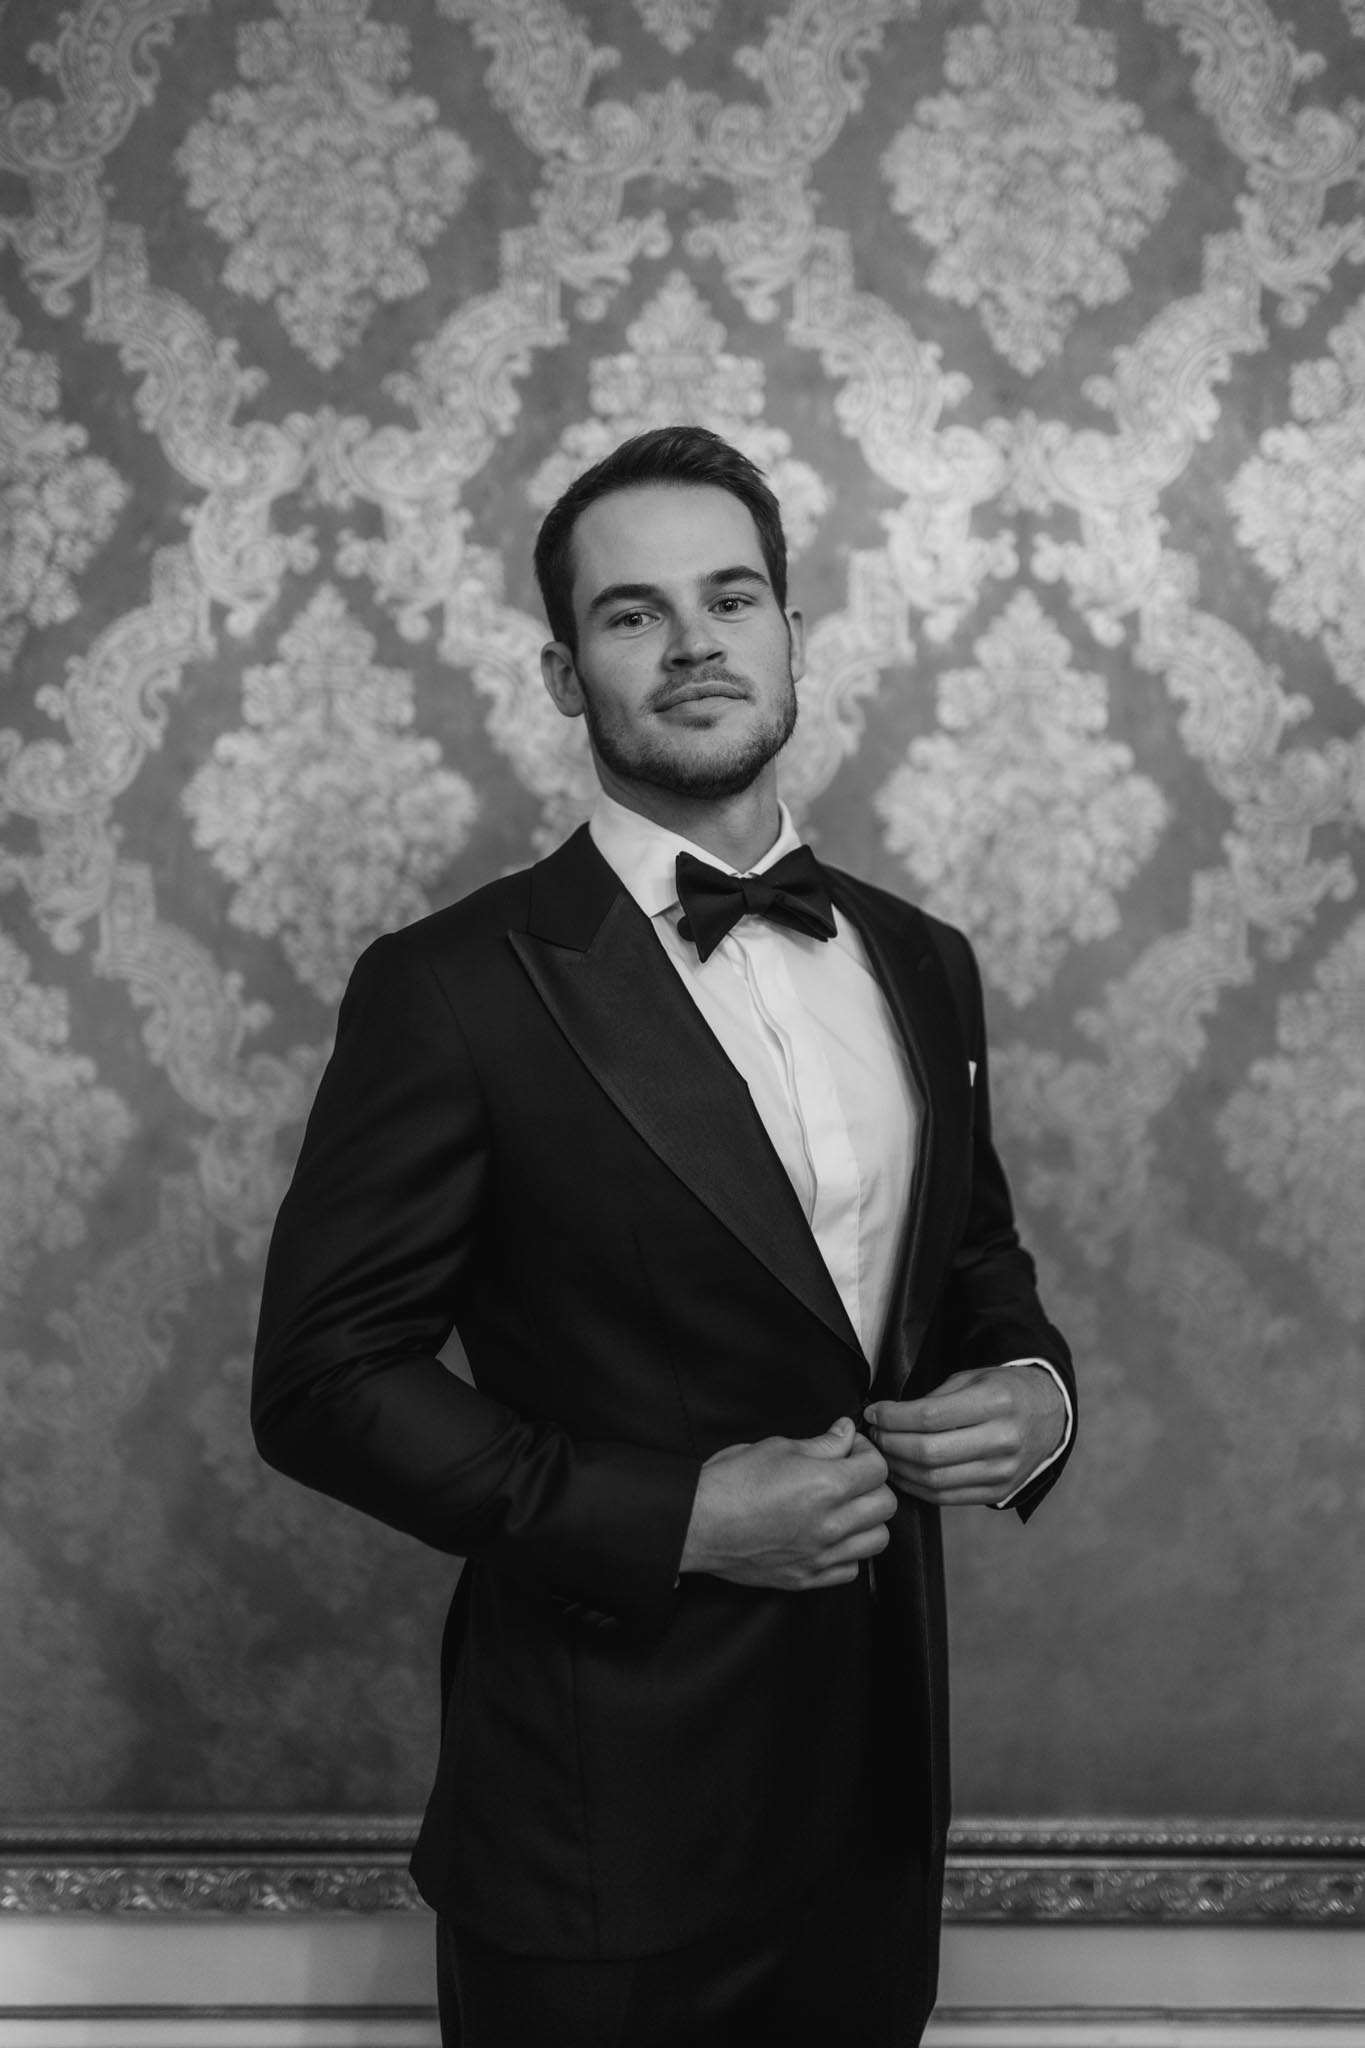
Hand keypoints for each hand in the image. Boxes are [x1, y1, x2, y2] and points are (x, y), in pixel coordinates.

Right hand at [680, 1416, 896, 1590]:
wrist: (697, 1523)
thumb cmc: (729, 1482)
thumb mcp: (777, 1448)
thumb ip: (821, 1443)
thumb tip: (845, 1434)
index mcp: (825, 1485)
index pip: (878, 1468)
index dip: (866, 1452)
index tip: (850, 1449)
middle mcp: (830, 1524)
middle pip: (886, 1505)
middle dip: (872, 1484)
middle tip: (849, 1475)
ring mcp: (820, 1554)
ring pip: (878, 1540)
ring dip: (867, 1521)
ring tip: (844, 1508)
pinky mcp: (808, 1577)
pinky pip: (852, 1569)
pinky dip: (849, 1552)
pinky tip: (830, 1536)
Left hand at [865, 1365, 1064, 1506]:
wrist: (1049, 1416)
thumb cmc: (1003, 1391)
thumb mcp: (972, 1378)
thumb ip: (933, 1398)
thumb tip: (887, 1417)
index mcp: (996, 1402)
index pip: (930, 1416)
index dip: (893, 1417)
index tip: (874, 1413)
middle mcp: (1003, 1439)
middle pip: (929, 1452)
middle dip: (891, 1444)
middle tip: (874, 1435)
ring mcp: (1003, 1471)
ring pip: (935, 1480)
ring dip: (899, 1469)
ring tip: (883, 1454)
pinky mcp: (999, 1492)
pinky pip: (947, 1497)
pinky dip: (916, 1488)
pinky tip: (902, 1473)